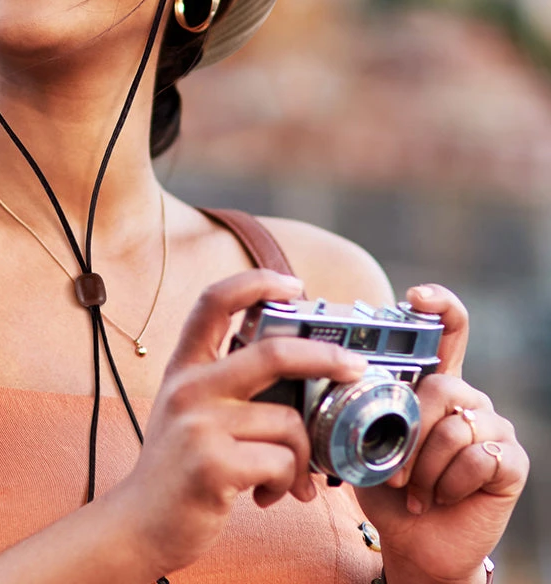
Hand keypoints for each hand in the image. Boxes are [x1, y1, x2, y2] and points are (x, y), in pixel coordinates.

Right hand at [112, 269, 368, 577]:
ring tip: (283, 477)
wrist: (140, 523)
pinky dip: (287, 484)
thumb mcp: (190, 410)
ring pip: (288, 423)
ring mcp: (199, 424)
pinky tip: (265, 494)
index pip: (215, 301)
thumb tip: (300, 374)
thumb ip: (230, 386)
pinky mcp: (212, 464)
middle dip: (324, 357)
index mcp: (186, 366)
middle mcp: (190, 386)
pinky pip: (282, 464)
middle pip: (272, 353)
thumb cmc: (179, 467)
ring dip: (300, 457)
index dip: (256, 282)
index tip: (293, 284)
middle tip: (353, 367)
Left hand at [356, 284, 528, 583]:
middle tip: (395, 472)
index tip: (415, 297)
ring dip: (426, 468)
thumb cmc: (385, 486)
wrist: (413, 543)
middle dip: (410, 434)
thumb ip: (357, 405)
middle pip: (441, 388)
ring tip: (416, 491)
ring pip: (455, 428)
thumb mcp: (361, 440)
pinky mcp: (511, 461)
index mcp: (432, 384)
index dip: (438, 306)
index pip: (447, 329)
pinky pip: (478, 459)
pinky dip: (449, 485)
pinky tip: (442, 499)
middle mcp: (466, 398)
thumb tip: (326, 372)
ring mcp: (492, 428)